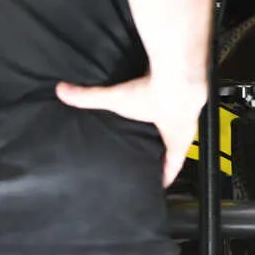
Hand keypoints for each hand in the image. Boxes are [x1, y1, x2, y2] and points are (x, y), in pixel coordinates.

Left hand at [56, 75, 209, 186]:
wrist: (179, 72)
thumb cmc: (156, 95)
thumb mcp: (118, 101)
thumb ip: (88, 97)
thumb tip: (63, 93)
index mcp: (176, 137)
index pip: (174, 164)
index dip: (167, 174)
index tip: (160, 183)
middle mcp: (186, 124)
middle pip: (179, 144)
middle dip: (167, 149)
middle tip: (155, 154)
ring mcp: (191, 105)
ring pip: (183, 120)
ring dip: (172, 123)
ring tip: (159, 124)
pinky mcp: (189, 85)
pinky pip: (181, 95)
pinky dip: (173, 96)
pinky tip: (162, 89)